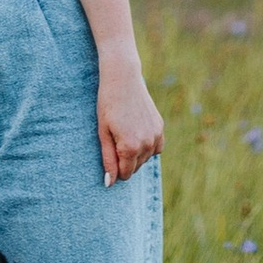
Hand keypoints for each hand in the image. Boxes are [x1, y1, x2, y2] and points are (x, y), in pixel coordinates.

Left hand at [96, 47, 163, 184]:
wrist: (123, 79)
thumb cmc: (107, 105)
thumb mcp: (103, 133)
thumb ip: (107, 160)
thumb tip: (109, 183)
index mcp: (130, 147)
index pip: (124, 174)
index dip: (115, 169)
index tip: (109, 155)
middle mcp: (146, 144)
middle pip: (135, 168)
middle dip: (125, 161)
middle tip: (115, 140)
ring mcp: (156, 135)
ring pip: (146, 158)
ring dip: (136, 154)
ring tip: (124, 134)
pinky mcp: (160, 127)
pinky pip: (156, 148)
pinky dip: (147, 147)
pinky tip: (137, 134)